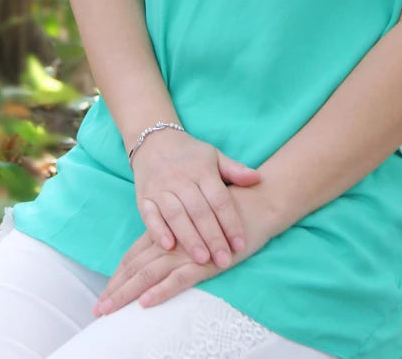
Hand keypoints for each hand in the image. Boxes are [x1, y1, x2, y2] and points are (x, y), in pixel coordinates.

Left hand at [93, 185, 275, 316]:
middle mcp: (172, 241)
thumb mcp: (198, 220)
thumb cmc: (228, 211)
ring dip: (127, 294)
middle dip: (116, 290)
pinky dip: (162, 290)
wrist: (257, 202)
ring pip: (150, 274)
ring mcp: (186, 251)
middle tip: (97, 310)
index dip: (119, 275)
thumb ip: (181, 232)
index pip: (136, 255)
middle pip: (136, 267)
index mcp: (169, 232)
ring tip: (108, 311)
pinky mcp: (205, 262)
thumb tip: (165, 250)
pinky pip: (180, 279)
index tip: (104, 293)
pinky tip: (146, 302)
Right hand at [131, 128, 260, 268]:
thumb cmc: (190, 155)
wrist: (155, 141)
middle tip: (224, 260)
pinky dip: (157, 230)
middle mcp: (181, 179)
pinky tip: (168, 246)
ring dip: (189, 238)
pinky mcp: (143, 197)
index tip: (241, 244)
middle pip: (199, 211)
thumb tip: (258, 178)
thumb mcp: (214, 157)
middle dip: (212, 237)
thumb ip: (235, 170)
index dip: (230, 222)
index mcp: (202, 170)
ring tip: (202, 260)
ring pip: (176, 215)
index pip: (219, 199)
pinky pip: (149, 215)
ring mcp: (160, 188)